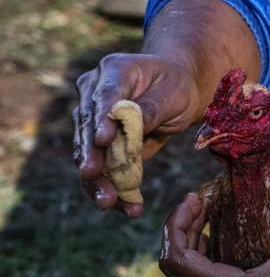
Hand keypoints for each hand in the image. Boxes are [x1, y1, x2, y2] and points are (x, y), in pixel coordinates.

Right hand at [73, 53, 199, 217]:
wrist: (175, 92)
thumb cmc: (176, 87)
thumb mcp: (173, 95)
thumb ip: (151, 109)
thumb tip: (131, 127)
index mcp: (114, 70)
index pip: (104, 96)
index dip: (102, 120)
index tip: (102, 141)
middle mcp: (94, 92)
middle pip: (87, 127)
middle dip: (91, 156)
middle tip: (93, 178)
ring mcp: (92, 118)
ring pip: (88, 152)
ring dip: (97, 180)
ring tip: (108, 203)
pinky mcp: (99, 143)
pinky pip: (101, 167)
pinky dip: (111, 187)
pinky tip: (124, 207)